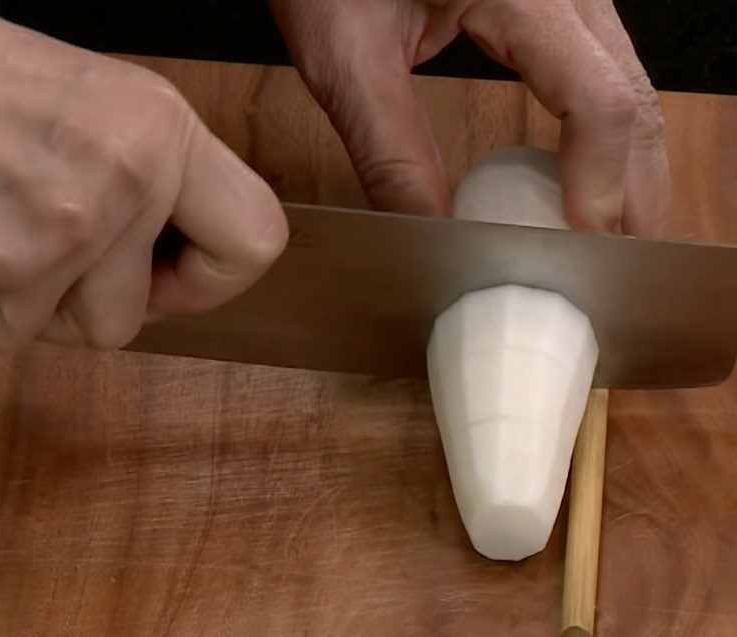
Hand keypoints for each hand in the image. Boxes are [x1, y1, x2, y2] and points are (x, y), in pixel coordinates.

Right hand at [0, 0, 287, 350]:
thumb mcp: (88, 105)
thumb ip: (150, 182)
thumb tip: (187, 258)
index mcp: (157, 129)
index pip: (255, 240)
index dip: (211, 280)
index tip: (169, 275)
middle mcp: (119, 179)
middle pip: (129, 321)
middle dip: (80, 303)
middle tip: (40, 241)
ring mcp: (51, 231)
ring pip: (55, 332)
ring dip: (18, 298)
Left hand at [270, 0, 668, 235]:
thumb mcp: (348, 58)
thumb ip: (391, 151)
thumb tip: (431, 236)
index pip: (597, 98)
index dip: (602, 183)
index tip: (581, 249)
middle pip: (632, 95)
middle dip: (635, 189)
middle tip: (619, 264)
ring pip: (625, 84)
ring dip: (627, 166)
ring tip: (613, 235)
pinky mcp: (548, 6)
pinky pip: (597, 75)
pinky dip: (600, 138)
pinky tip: (588, 182)